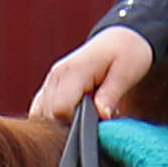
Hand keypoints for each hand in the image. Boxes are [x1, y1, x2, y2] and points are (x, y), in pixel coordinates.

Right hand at [32, 26, 155, 125]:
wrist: (118, 41)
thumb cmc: (126, 55)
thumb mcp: (125, 74)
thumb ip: (111, 95)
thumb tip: (101, 116)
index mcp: (73, 71)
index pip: (60, 110)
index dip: (78, 124)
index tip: (98, 122)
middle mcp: (56, 76)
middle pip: (50, 116)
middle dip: (73, 125)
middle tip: (97, 117)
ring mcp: (50, 81)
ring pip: (42, 116)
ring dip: (64, 123)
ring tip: (88, 114)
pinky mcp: (49, 88)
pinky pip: (41, 111)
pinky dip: (56, 120)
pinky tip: (76, 116)